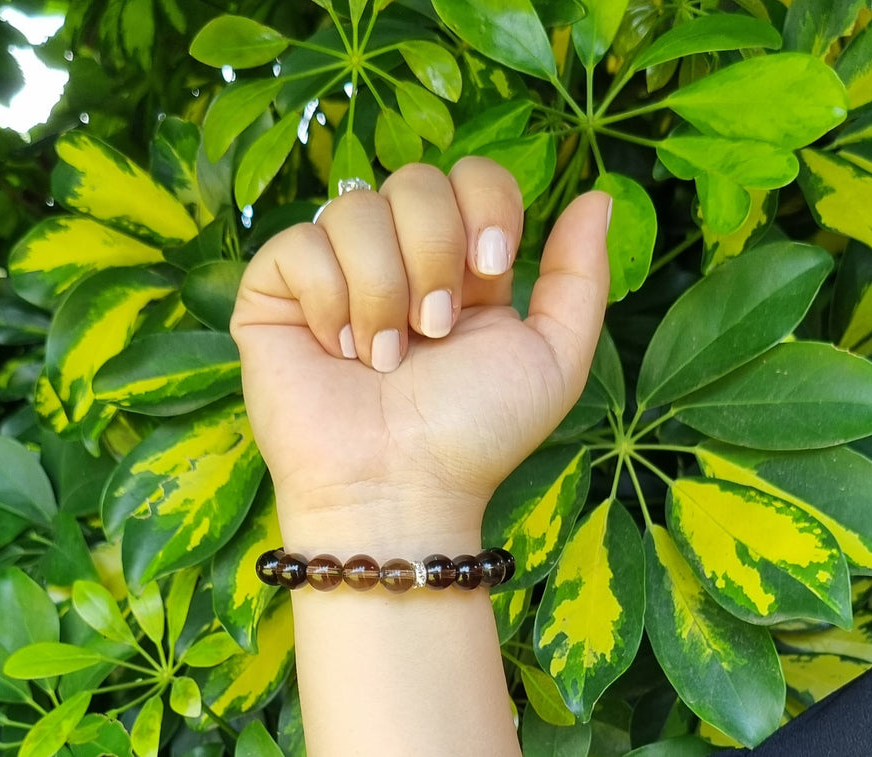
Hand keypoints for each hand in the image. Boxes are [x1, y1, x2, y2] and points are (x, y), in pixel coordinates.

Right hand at [230, 158, 610, 550]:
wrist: (400, 487)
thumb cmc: (474, 435)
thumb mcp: (554, 356)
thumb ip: (580, 275)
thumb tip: (598, 195)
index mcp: (459, 261)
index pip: (471, 174)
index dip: (485, 207)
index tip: (491, 269)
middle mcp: (395, 256)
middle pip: (415, 178)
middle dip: (435, 252)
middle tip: (435, 329)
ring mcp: (331, 271)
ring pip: (354, 207)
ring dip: (383, 288)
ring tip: (385, 356)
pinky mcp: (273, 293)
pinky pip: (298, 244)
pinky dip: (328, 299)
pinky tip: (339, 350)